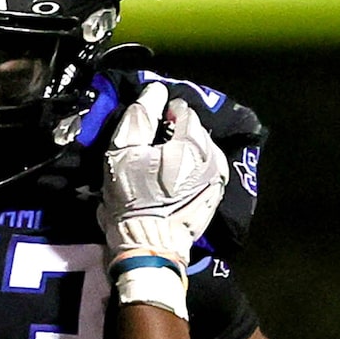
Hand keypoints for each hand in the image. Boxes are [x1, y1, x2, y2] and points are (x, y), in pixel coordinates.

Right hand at [98, 81, 229, 272]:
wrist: (148, 248)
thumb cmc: (131, 202)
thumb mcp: (122, 154)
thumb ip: (140, 116)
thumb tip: (155, 90)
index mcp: (192, 142)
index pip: (181, 109)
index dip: (162, 115)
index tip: (148, 131)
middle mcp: (212, 156)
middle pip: (194, 130)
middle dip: (176, 134)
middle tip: (153, 151)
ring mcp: (217, 179)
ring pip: (202, 150)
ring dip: (186, 152)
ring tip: (164, 168)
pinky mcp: (215, 197)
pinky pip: (206, 171)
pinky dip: (193, 171)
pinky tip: (176, 183)